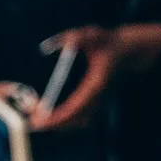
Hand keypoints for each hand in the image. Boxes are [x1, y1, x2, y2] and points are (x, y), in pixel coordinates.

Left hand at [28, 22, 160, 131]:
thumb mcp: (92, 35)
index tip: (40, 121)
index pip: (74, 107)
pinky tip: (49, 114)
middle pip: (74, 120)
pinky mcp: (96, 101)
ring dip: (58, 124)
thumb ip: (76, 38)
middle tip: (30, 123)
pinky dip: (64, 120)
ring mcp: (98, 101)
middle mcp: (97, 97)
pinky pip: (79, 117)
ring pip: (77, 121)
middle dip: (53, 124)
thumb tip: (49, 45)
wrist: (129, 50)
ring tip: (35, 120)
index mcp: (95, 84)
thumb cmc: (108, 42)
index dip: (57, 117)